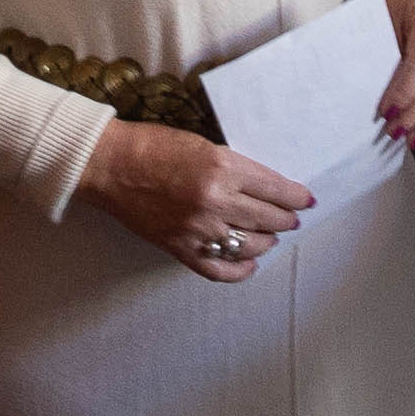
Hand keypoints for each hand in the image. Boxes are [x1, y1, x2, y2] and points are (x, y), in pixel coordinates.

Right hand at [81, 118, 313, 281]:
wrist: (109, 165)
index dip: (295, 197)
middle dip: (285, 220)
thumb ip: (234, 167)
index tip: (305, 200)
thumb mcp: (203, 144)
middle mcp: (215, 201)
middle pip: (268, 219)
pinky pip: (219, 270)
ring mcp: (197, 229)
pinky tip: (250, 265)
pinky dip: (240, 271)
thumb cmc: (152, 145)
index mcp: (222, 168)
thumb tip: (264, 186)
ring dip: (267, 242)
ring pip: (250, 246)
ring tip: (271, 237)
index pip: (275, 189)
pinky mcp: (180, 248)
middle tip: (291, 219)